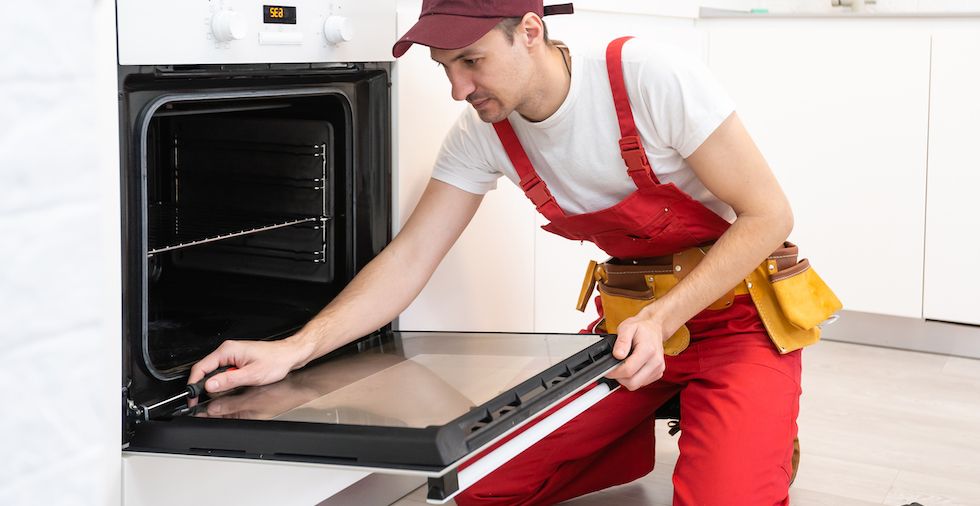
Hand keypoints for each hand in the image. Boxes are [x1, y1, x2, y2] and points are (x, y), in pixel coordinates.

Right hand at [187, 338, 312, 399]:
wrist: (289, 355)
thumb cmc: (276, 361)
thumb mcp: (251, 375)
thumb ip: (229, 380)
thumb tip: (210, 385)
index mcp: (228, 351)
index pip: (201, 367)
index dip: (194, 383)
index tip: (192, 397)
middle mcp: (228, 351)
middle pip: (206, 370)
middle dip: (204, 385)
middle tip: (203, 400)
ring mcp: (232, 355)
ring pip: (215, 372)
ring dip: (216, 383)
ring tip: (222, 392)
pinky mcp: (237, 360)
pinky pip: (223, 371)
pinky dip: (224, 381)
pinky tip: (231, 385)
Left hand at [605, 314, 667, 390]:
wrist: (653, 328)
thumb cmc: (641, 328)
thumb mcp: (627, 328)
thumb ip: (621, 342)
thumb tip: (617, 355)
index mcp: (648, 350)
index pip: (628, 370)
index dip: (614, 372)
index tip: (607, 369)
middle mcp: (656, 361)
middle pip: (633, 382)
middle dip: (619, 378)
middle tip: (613, 368)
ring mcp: (658, 368)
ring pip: (637, 385)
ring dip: (626, 379)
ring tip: (623, 365)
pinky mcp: (658, 373)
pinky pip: (642, 383)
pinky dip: (634, 378)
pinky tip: (632, 367)